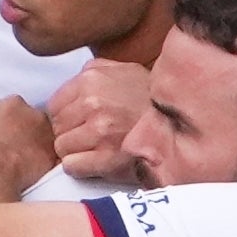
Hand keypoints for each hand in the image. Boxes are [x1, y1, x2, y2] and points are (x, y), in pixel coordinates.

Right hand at [0, 97, 59, 205]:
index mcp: (4, 103)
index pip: (12, 108)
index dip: (8, 122)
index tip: (4, 134)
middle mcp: (27, 110)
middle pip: (31, 117)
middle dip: (26, 129)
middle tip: (17, 146)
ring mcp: (43, 129)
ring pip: (45, 134)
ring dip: (38, 144)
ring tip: (27, 160)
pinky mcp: (53, 150)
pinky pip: (53, 154)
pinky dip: (48, 160)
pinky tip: (37, 170)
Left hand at [43, 61, 153, 183]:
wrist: (181, 126)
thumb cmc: (151, 101)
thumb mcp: (126, 70)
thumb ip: (97, 68)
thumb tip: (77, 75)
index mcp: (92, 79)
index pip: (54, 106)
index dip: (67, 117)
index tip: (80, 123)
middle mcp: (93, 103)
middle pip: (57, 128)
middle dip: (71, 134)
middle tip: (91, 138)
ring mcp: (99, 132)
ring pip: (62, 148)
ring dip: (76, 151)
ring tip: (97, 148)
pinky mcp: (106, 158)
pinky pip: (72, 166)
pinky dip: (80, 167)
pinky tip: (97, 162)